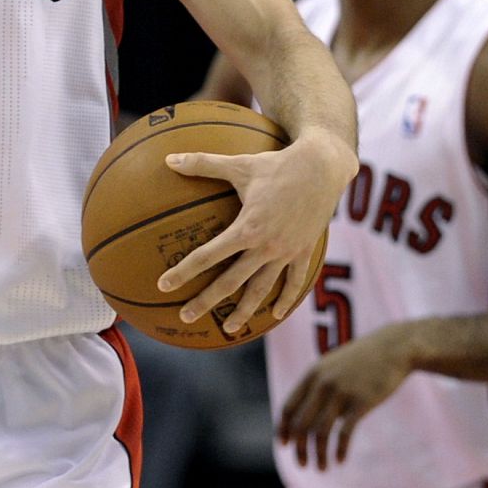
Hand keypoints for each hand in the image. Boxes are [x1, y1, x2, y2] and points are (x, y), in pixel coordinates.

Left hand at [156, 127, 351, 332]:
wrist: (323, 168)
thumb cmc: (278, 163)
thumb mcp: (239, 163)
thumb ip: (202, 163)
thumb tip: (168, 158)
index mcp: (247, 228)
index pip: (208, 255)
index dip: (184, 271)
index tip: (164, 285)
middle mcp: (266, 246)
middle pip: (231, 281)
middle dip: (207, 301)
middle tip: (185, 317)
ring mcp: (287, 252)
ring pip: (262, 289)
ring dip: (245, 311)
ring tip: (229, 329)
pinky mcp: (305, 252)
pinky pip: (295, 282)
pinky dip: (286, 300)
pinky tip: (275, 314)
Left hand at [277, 324, 415, 469]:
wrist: (394, 347)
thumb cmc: (362, 359)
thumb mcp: (333, 366)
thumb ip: (319, 387)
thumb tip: (312, 415)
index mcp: (312, 375)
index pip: (288, 407)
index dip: (283, 428)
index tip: (284, 445)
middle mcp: (322, 384)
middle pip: (300, 423)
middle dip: (298, 448)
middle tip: (302, 464)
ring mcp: (341, 393)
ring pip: (320, 432)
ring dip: (318, 454)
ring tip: (321, 468)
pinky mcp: (361, 402)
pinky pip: (344, 433)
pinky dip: (339, 450)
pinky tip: (340, 461)